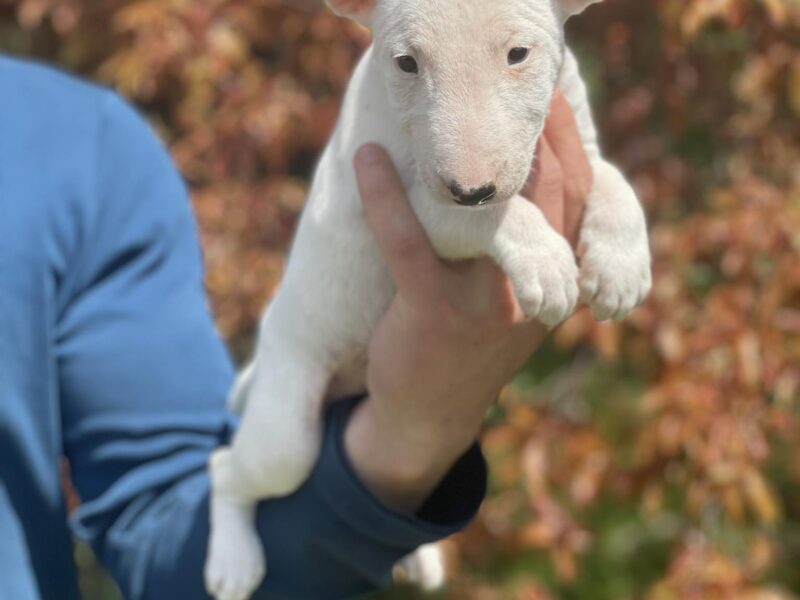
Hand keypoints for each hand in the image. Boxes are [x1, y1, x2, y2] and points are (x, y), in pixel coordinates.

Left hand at [345, 93, 592, 512]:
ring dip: (463, 155)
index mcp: (559, 284)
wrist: (428, 417)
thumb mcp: (512, 298)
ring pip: (485, 213)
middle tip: (508, 84)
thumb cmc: (468, 343)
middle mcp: (536, 292)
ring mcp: (487, 304)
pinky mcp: (434, 313)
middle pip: (546, 195)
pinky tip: (367, 159)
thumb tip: (515, 177)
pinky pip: (409, 242)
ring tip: (441, 109)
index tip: (550, 97)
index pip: (580, 201)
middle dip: (534, 131)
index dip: (569, 144)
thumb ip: (528, 250)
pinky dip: (385, 196)